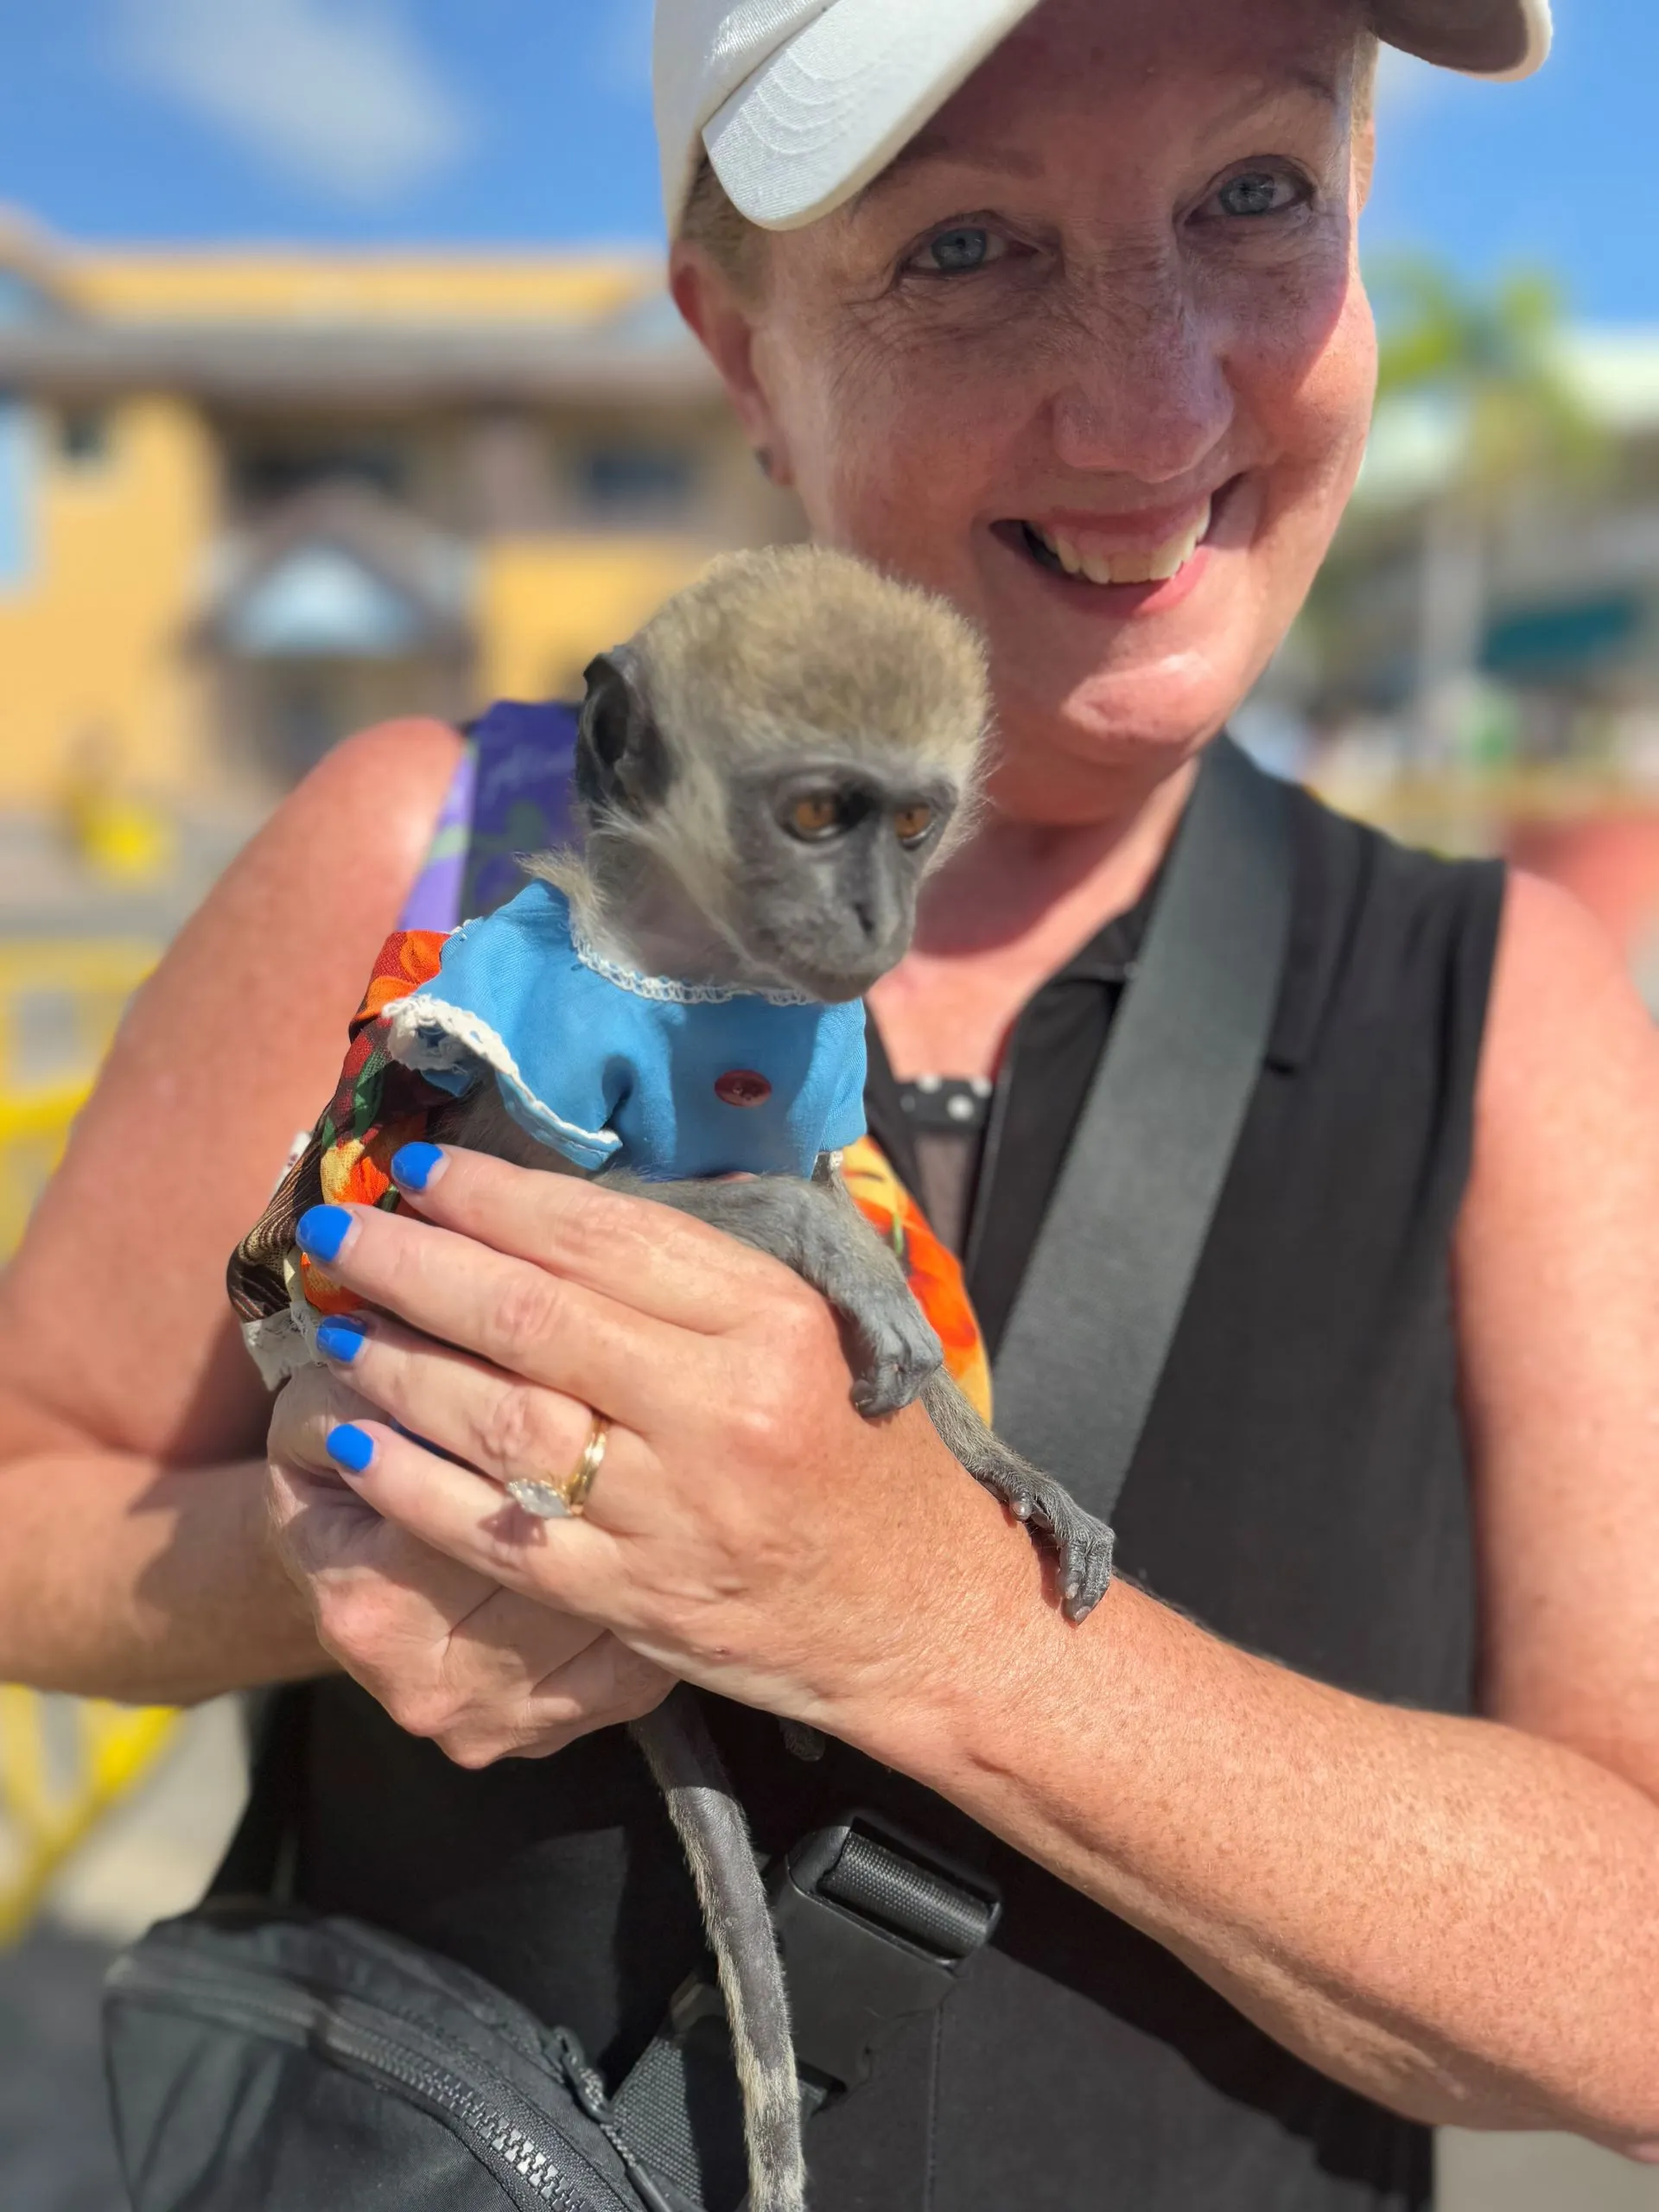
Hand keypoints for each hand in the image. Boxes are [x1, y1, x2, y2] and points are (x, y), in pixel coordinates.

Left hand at [289, 1147, 1030, 1744]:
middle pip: (531, 1318)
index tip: (424, 1168)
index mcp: (775, 1324)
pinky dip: (413, 1485)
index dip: (496, 1198)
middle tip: (342, 1228)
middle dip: (416, 1265)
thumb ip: (714, 1272)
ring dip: (397, 1366)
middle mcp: (723, 1411)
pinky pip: (497, 1532)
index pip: (606, 1239)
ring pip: (499, 1420)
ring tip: (336, 1324)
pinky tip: (356, 1446)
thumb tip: (571, 1206)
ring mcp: (673, 1514)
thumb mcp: (829, 1334)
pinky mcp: (634, 1601)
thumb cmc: (877, 1461)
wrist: (931, 1619)